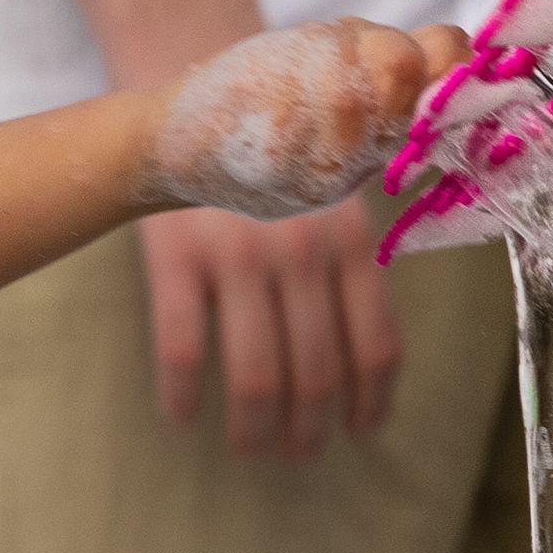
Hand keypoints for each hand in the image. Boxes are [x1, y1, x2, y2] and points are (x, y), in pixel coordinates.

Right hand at [136, 20, 467, 454]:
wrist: (188, 97)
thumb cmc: (270, 148)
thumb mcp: (334, 180)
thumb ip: (359, 241)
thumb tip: (377, 324)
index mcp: (348, 238)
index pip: (375, 343)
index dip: (372, 401)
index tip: (363, 432)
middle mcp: (299, 252)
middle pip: (316, 373)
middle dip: (310, 429)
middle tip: (299, 455)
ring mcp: (235, 257)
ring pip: (257, 374)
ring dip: (256, 429)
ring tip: (253, 448)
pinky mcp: (176, 258)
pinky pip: (183, 349)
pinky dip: (183, 396)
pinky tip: (182, 417)